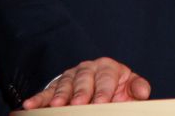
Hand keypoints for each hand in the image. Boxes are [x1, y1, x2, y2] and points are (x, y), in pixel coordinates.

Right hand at [22, 57, 150, 109]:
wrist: (99, 85)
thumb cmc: (116, 88)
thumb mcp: (129, 86)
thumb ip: (137, 88)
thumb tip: (144, 91)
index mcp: (108, 67)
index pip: (106, 77)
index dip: (104, 91)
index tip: (102, 102)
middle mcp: (88, 69)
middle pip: (83, 79)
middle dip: (81, 92)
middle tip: (79, 104)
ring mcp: (70, 77)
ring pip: (64, 84)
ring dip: (60, 96)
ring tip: (57, 106)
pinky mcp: (55, 86)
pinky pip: (46, 92)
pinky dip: (38, 99)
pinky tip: (30, 106)